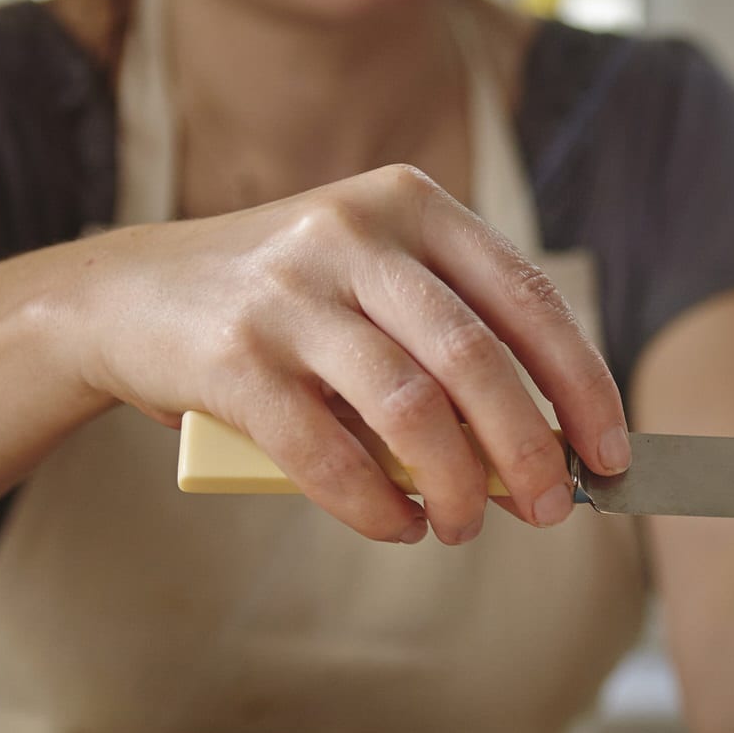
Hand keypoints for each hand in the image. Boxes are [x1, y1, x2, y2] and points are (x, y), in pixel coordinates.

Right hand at [64, 164, 628, 545]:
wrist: (123, 297)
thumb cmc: (284, 307)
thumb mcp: (374, 289)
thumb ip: (451, 349)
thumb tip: (538, 456)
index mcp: (412, 206)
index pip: (527, 300)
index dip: (580, 384)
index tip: (609, 453)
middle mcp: (354, 233)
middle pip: (476, 357)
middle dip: (528, 448)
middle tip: (550, 509)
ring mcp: (290, 291)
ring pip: (409, 405)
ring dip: (454, 484)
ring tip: (463, 527)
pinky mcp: (232, 357)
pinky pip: (326, 450)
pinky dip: (374, 504)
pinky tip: (397, 526)